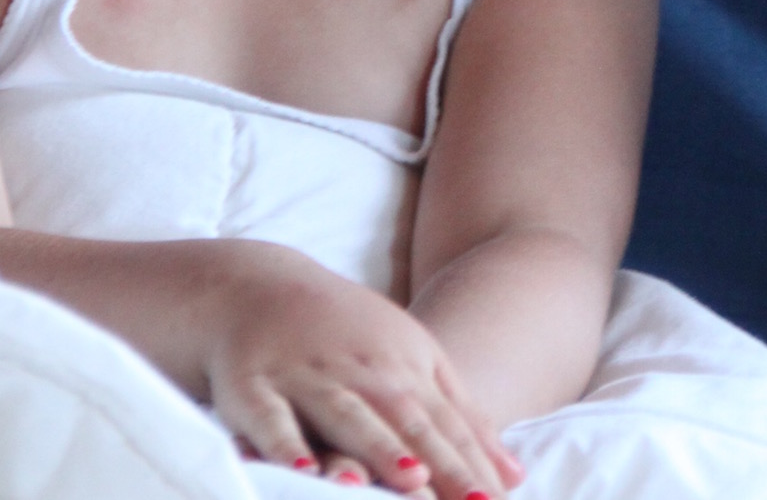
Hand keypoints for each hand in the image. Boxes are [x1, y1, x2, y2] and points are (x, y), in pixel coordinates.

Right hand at [204, 240, 523, 497]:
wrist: (258, 287)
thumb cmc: (348, 336)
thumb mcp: (414, 361)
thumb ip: (462, 417)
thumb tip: (513, 476)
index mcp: (404, 367)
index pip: (445, 422)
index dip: (471, 464)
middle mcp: (361, 371)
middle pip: (406, 421)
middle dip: (440, 463)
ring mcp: (308, 377)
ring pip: (346, 416)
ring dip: (377, 448)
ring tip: (410, 480)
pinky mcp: (253, 387)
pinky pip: (270, 420)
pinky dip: (285, 446)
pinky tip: (303, 473)